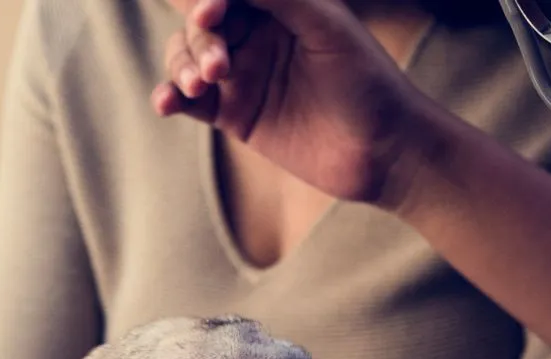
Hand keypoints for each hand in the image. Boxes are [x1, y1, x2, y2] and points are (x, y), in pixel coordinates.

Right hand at [152, 0, 427, 204]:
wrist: (383, 152)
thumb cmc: (367, 80)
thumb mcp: (325, 26)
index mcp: (281, 5)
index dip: (211, 1)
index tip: (211, 14)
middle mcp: (257, 34)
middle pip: (201, 22)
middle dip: (200, 39)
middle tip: (218, 68)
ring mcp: (243, 74)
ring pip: (187, 56)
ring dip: (182, 65)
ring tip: (200, 85)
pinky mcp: (235, 115)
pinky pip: (189, 101)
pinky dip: (170, 97)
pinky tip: (167, 103)